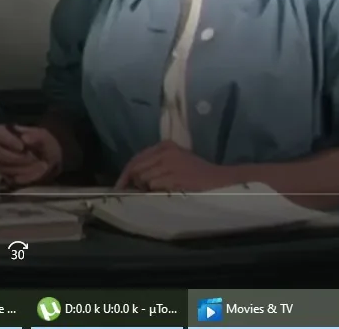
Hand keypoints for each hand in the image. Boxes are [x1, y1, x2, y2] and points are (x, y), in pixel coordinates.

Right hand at [0, 125, 62, 185]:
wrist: (50, 161)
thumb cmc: (43, 145)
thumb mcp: (45, 137)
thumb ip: (36, 136)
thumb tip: (24, 138)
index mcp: (6, 132)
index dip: (8, 140)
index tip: (22, 147)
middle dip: (18, 158)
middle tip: (35, 158)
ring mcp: (1, 163)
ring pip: (5, 168)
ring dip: (25, 168)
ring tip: (42, 165)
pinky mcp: (7, 176)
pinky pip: (12, 179)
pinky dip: (27, 177)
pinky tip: (38, 173)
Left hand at [115, 141, 236, 191]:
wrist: (219, 179)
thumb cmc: (197, 173)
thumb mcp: (175, 161)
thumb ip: (155, 165)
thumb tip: (133, 178)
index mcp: (165, 146)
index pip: (137, 158)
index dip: (126, 174)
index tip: (119, 186)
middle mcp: (166, 151)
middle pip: (137, 168)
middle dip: (133, 182)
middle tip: (135, 193)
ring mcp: (170, 163)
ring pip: (143, 178)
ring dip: (146, 188)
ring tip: (159, 191)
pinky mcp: (175, 176)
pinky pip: (154, 185)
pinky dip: (156, 191)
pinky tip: (166, 192)